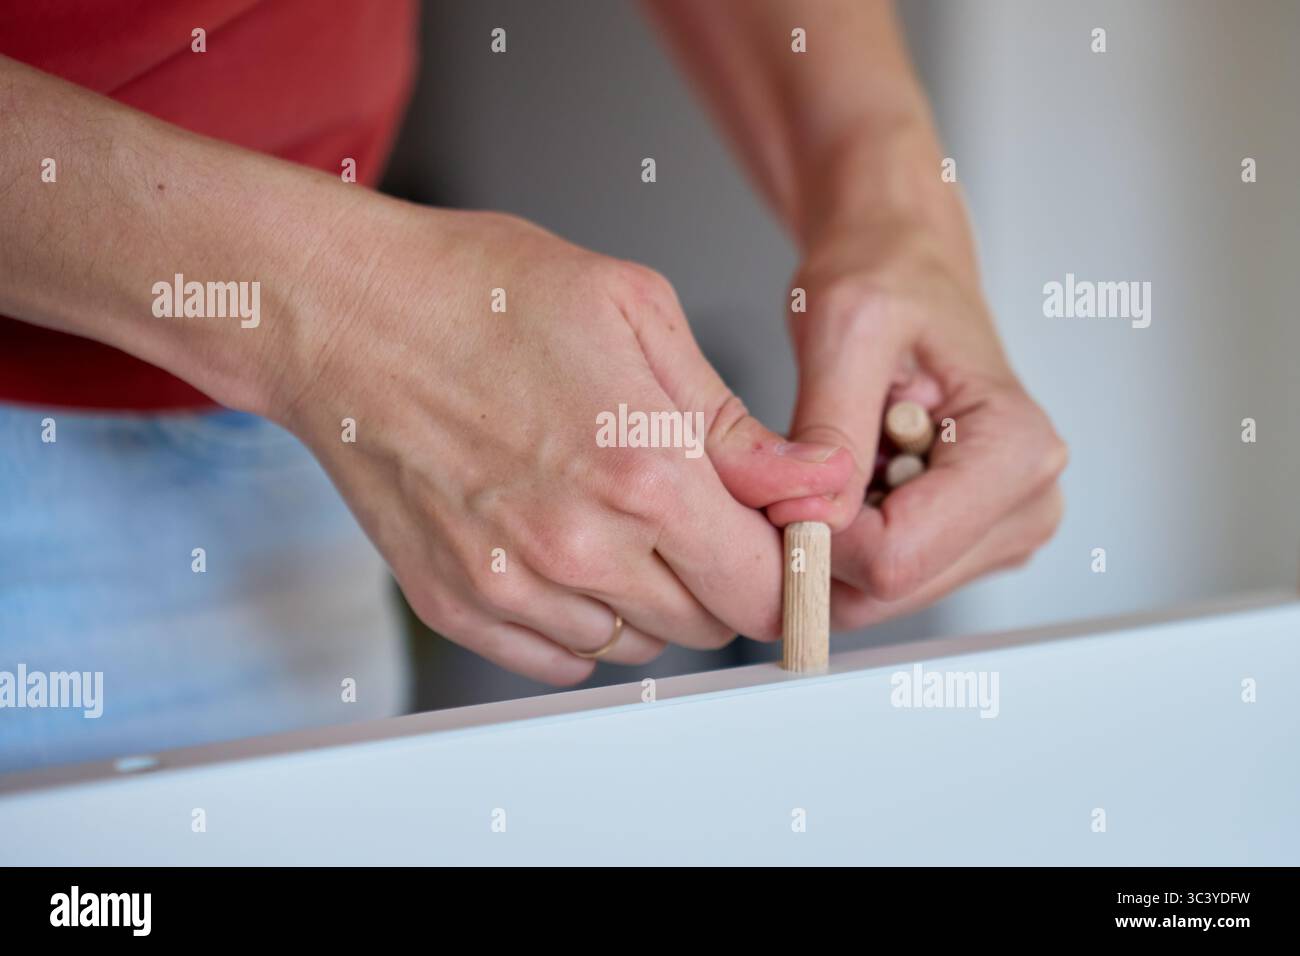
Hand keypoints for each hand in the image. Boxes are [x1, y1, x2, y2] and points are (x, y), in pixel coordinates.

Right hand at [271, 204, 852, 681]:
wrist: (344, 312)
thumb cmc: (482, 293)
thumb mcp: (637, 313)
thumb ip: (732, 420)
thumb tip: (812, 482)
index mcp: (644, 470)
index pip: (763, 584)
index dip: (786, 570)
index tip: (779, 548)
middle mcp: (580, 546)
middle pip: (707, 624)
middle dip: (721, 576)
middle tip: (690, 510)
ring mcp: (511, 586)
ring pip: (635, 645)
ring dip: (649, 598)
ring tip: (613, 516)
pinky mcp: (455, 603)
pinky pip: (558, 659)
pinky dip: (580, 621)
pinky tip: (562, 551)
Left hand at [765, 219, 1067, 628]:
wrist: (903, 262)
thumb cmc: (885, 273)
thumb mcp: (843, 325)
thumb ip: (830, 424)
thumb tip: (811, 518)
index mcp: (1016, 451)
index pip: (898, 556)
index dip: (818, 534)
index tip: (783, 480)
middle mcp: (1027, 502)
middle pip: (889, 590)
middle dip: (821, 544)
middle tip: (793, 466)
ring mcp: (1002, 529)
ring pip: (878, 595)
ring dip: (829, 541)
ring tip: (829, 455)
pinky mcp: (968, 539)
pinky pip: (880, 577)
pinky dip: (842, 538)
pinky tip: (846, 475)